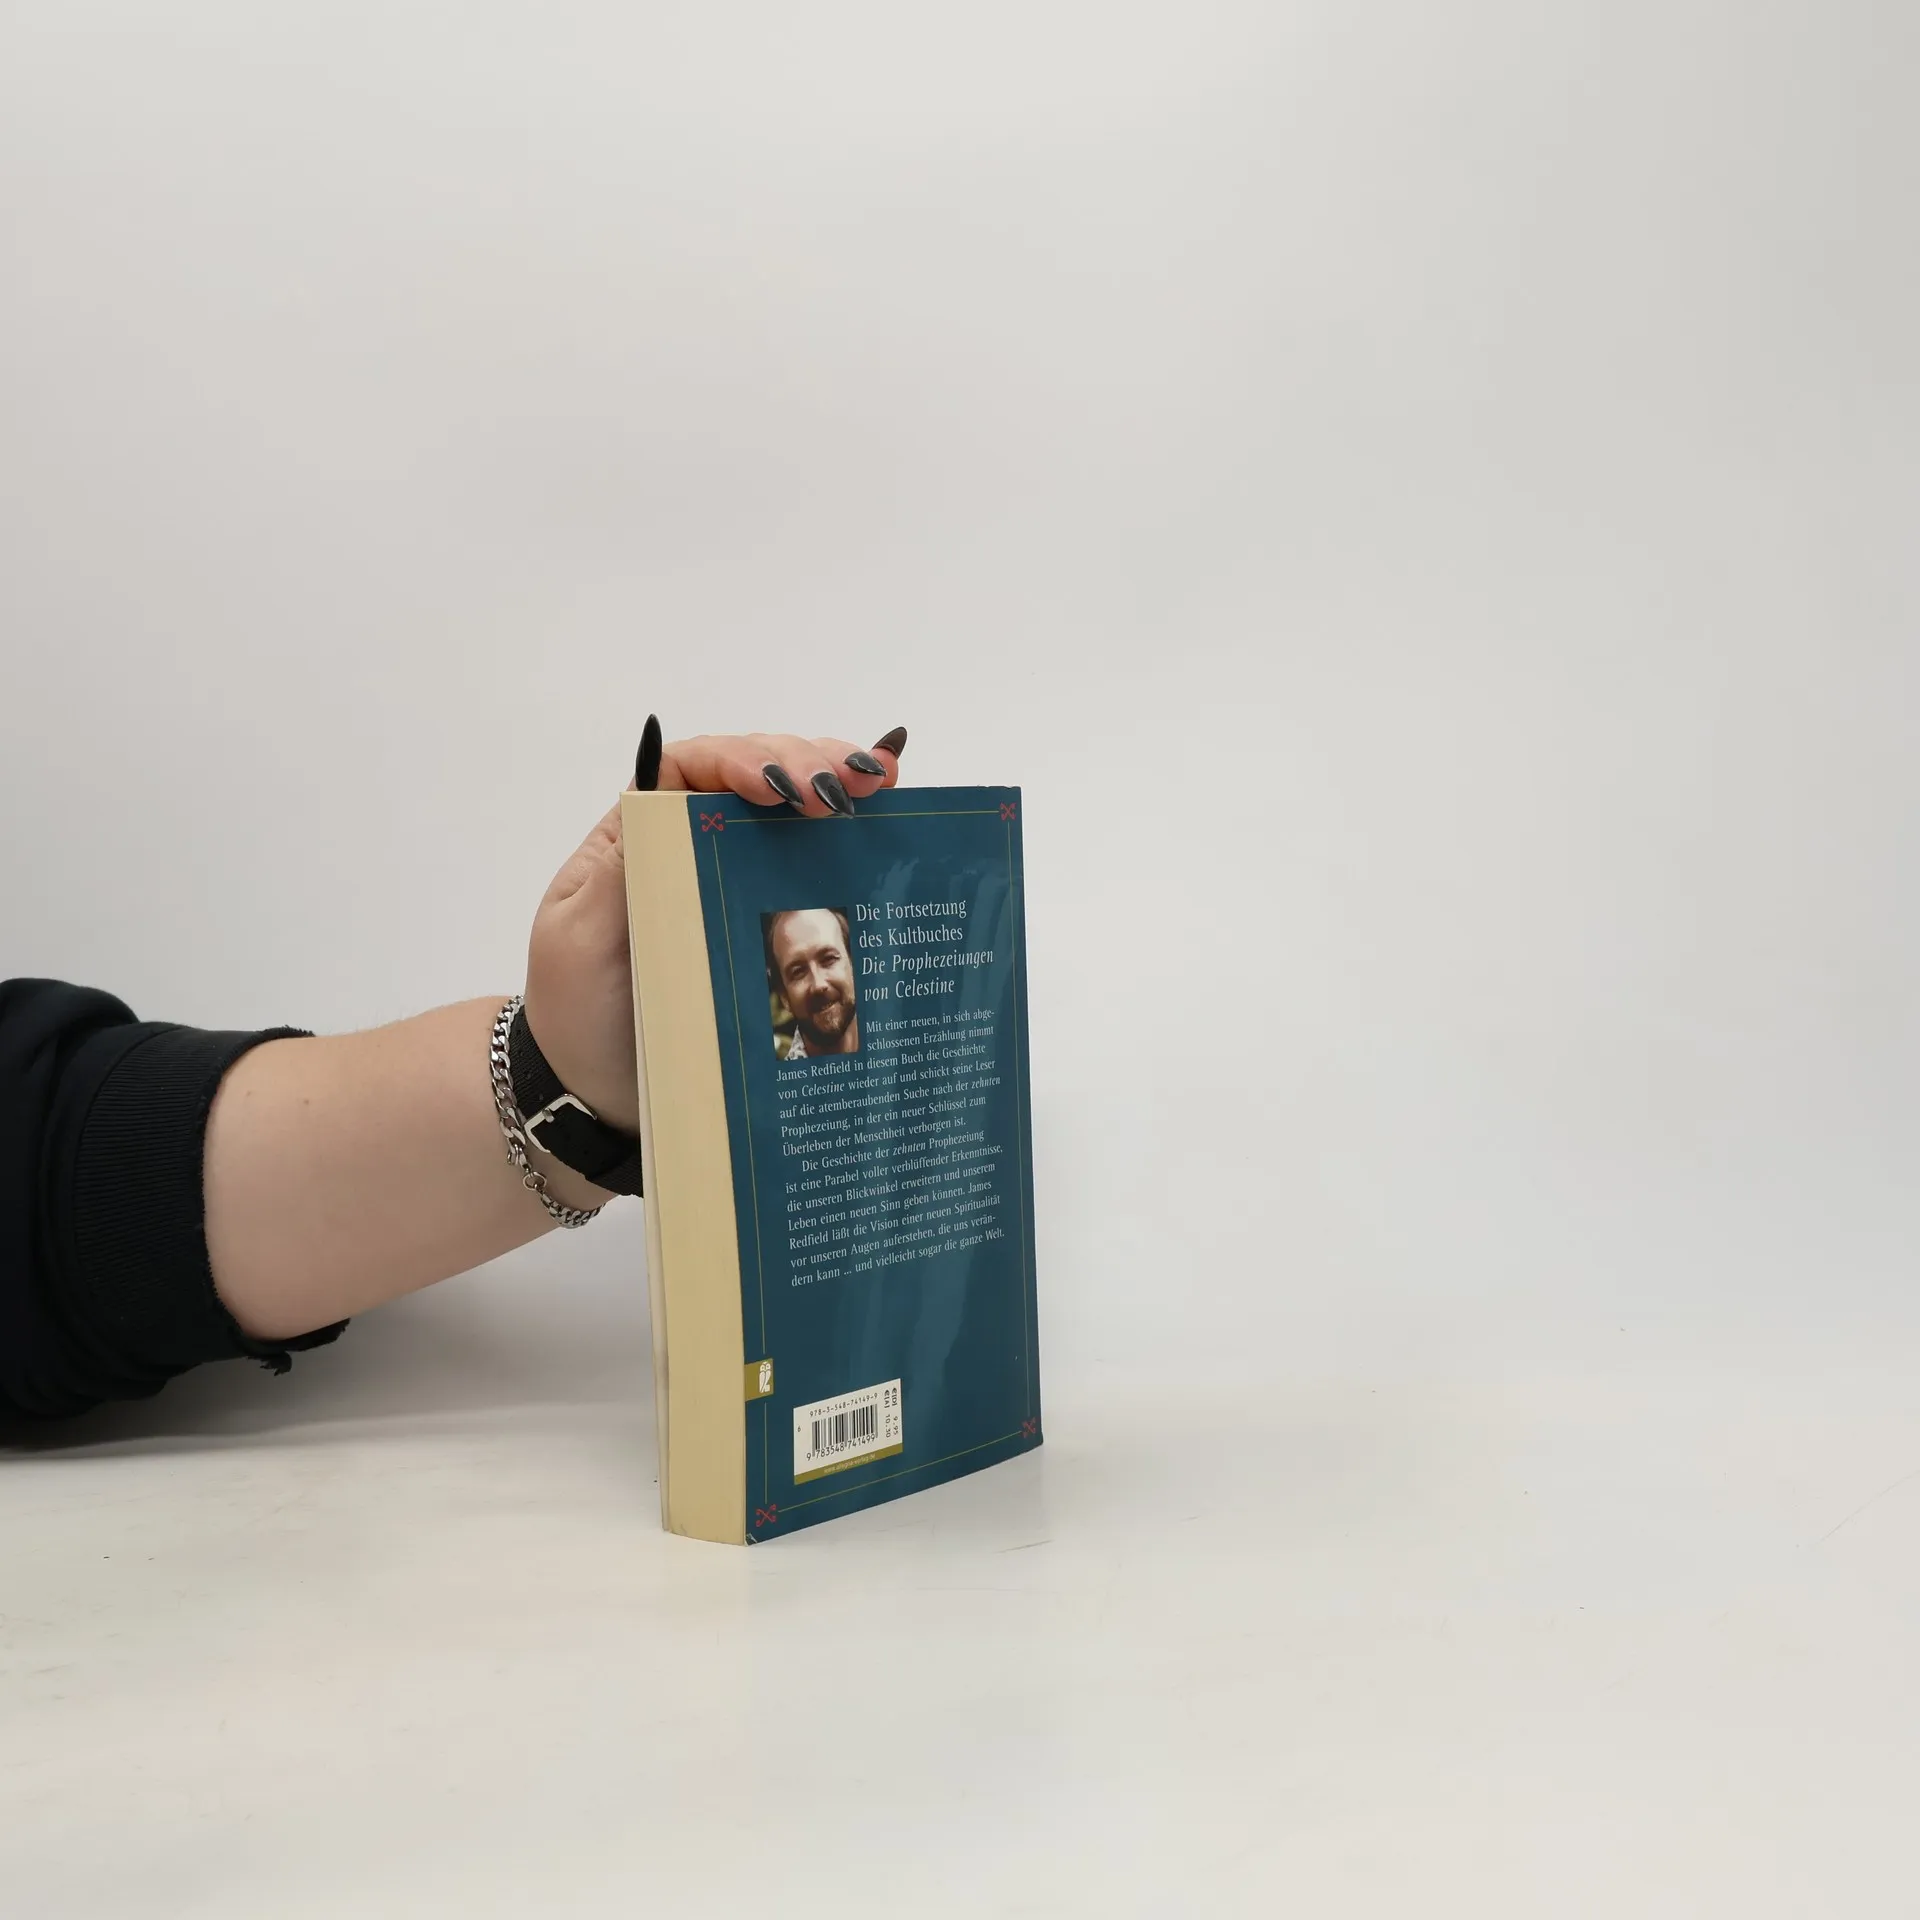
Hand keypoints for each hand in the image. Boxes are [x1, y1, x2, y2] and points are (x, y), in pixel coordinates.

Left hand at [520, 725, 906, 1144]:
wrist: (599, 1091)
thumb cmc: (578, 1013)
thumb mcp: (578, 939)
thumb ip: (616, 873)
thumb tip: (658, 805)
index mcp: (642, 839)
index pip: (693, 769)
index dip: (741, 760)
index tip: (778, 788)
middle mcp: (695, 848)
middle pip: (755, 776)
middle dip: (805, 763)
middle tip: (849, 785)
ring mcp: (738, 882)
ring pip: (792, 811)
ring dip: (838, 781)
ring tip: (879, 782)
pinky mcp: (772, 924)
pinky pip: (815, 867)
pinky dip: (854, 836)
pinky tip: (888, 815)